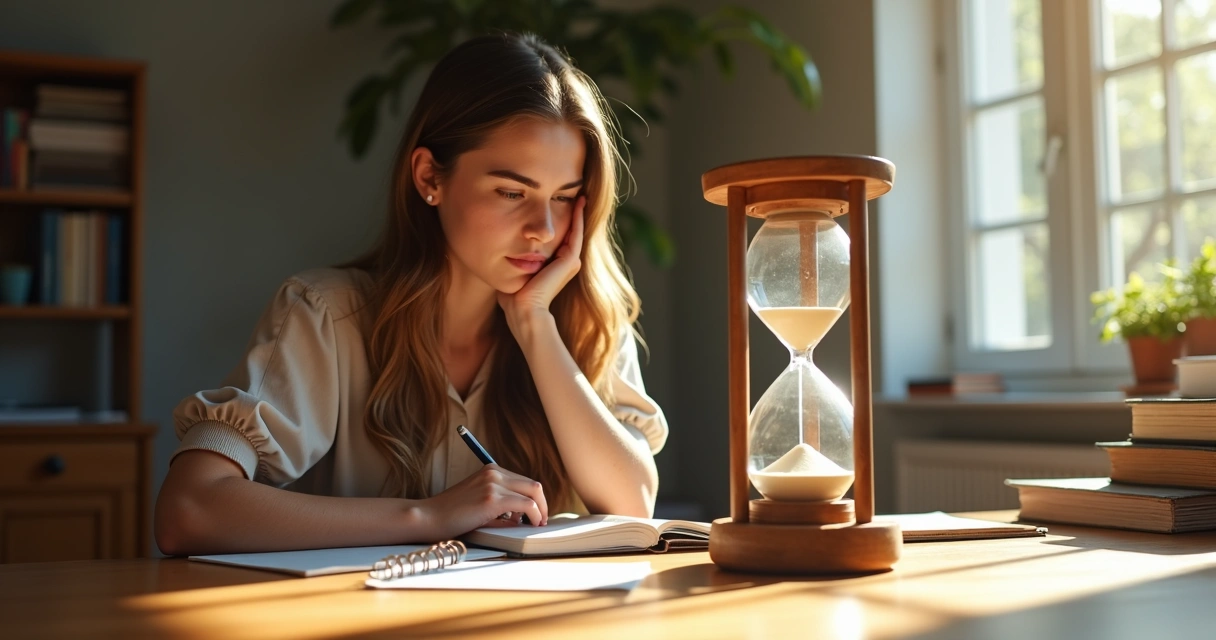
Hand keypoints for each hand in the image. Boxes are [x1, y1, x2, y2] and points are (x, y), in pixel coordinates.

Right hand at [413, 464, 549, 539]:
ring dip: (540, 511)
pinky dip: (534, 516)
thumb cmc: (450, 514)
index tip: (537, 513)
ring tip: (535, 524)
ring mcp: (493, 484)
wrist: (428, 517)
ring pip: (533, 493)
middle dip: (543, 504)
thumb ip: (501, 505)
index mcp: (490, 470)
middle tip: (541, 520)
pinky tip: (529, 525)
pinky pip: (526, 506)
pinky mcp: (492, 499)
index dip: (535, 498)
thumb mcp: (479, 502)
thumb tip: (524, 517)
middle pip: (533, 485)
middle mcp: (493, 472)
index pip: (524, 481)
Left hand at [498, 195, 584, 333]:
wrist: (523, 311)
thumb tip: (499, 256)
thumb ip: (512, 264)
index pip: (560, 241)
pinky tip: (578, 202)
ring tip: (580, 194)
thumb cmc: (513, 299)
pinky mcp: (570, 260)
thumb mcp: (513, 274)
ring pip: (576, 231)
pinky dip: (578, 218)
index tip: (555, 207)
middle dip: (571, 215)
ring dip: (578, 213)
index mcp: (554, 268)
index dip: (560, 225)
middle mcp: (566, 264)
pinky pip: (576, 233)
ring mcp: (570, 262)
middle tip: (574, 195)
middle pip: (570, 234)